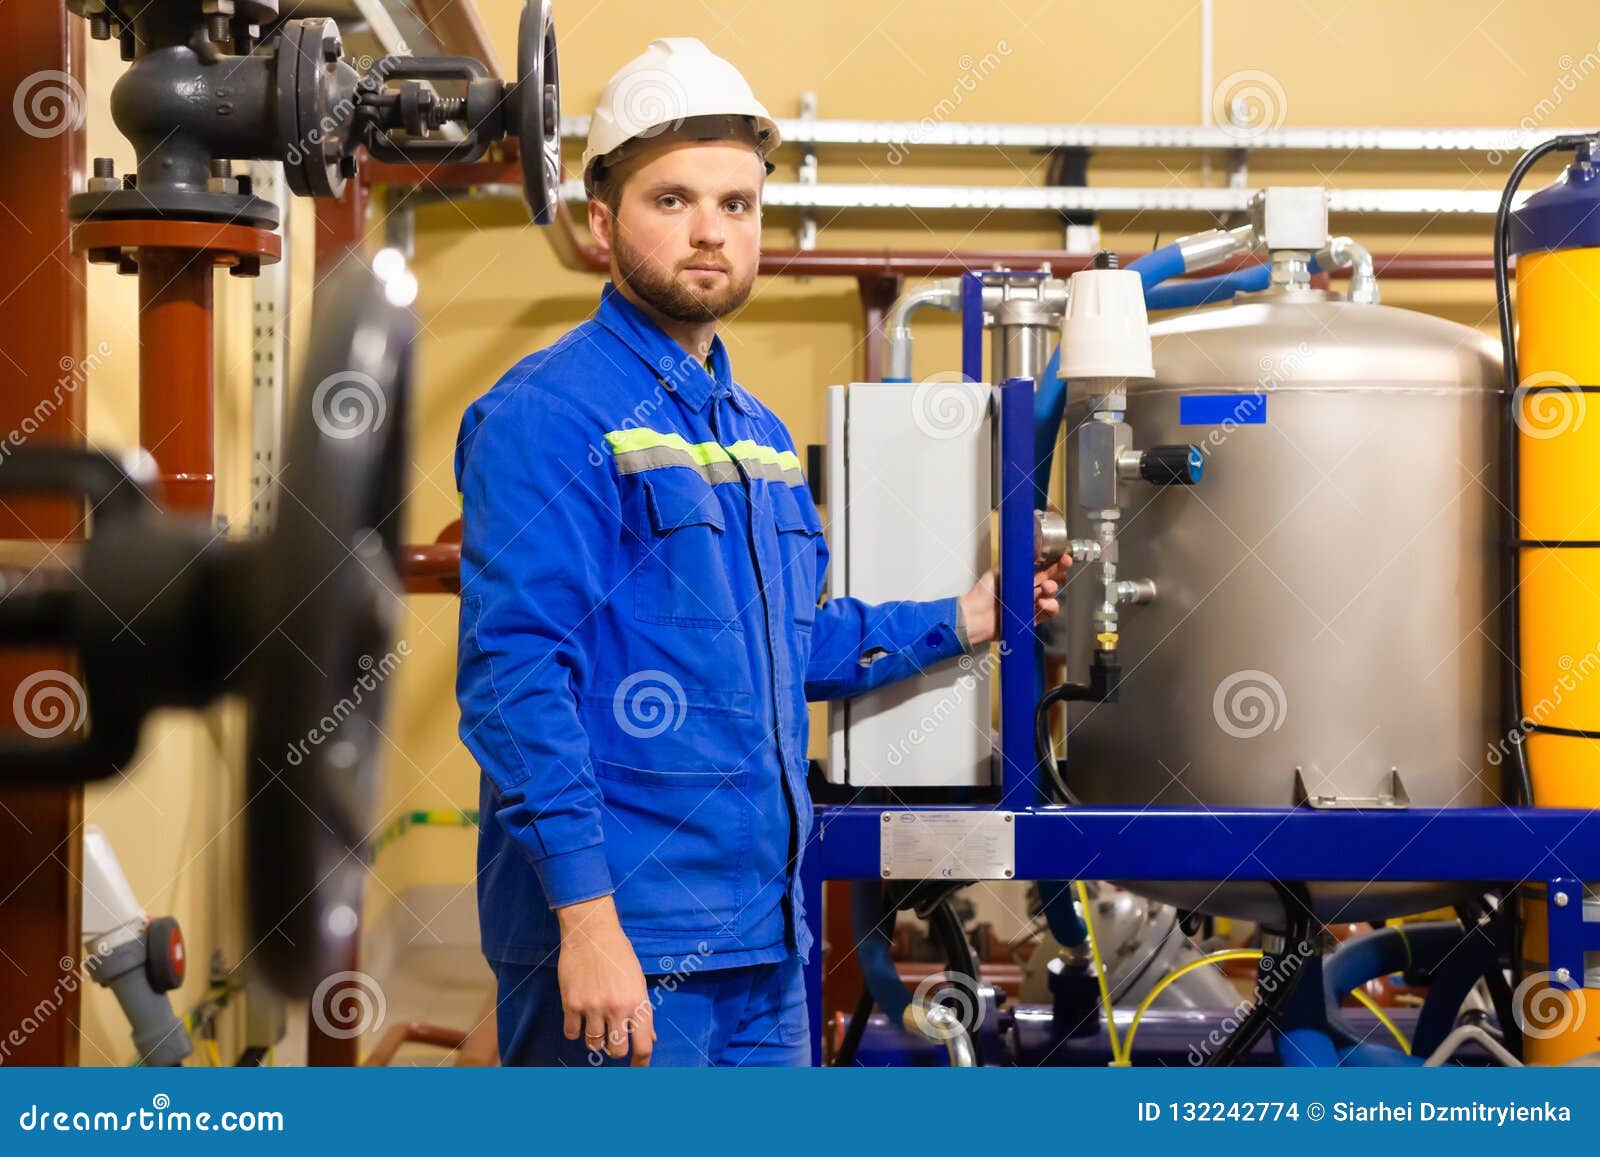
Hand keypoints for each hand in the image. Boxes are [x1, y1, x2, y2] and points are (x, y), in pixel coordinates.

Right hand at [555, 895, 654, 1064]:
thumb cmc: (619, 954)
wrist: (592, 933)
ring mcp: (593, 1007)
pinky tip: (578, 1018)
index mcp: (638, 1002)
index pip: (643, 1045)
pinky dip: (575, 1031)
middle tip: (611, 1038)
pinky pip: (572, 1033)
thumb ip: (643, 1011)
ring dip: (594, 1039)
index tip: (636, 1070)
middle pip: (616, 1050)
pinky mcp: (572, 1003)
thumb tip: (649, 1038)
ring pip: (593, 1044)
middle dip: (614, 1049)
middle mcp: (617, 1009)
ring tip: (595, 1024)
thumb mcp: (638, 981)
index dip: (641, 1064)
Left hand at [958, 554, 1071, 647]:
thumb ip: (1016, 560)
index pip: (1043, 567)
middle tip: (1062, 566)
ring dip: (1052, 590)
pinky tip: (1044, 603)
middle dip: (1059, 572)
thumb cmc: (983, 593)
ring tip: (1046, 588)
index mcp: (1022, 576)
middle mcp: (1028, 590)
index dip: (1054, 561)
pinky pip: (1047, 613)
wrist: (976, 615)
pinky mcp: (1031, 619)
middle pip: (1051, 579)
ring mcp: (1030, 604)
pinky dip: (1050, 608)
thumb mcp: (999, 570)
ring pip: (1051, 596)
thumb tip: (1031, 547)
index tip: (1062, 556)